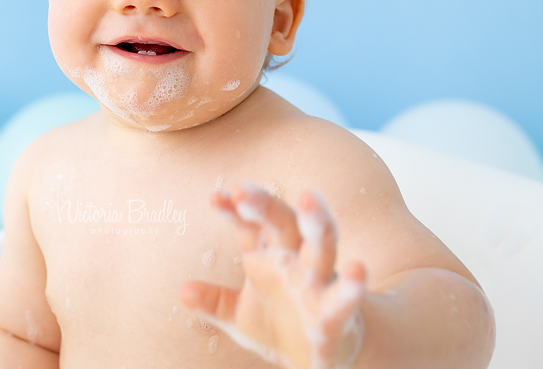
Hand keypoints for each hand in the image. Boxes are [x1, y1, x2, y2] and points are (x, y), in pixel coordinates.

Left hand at [180, 184, 366, 368]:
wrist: (321, 356)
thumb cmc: (278, 326)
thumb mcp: (238, 316)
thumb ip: (214, 303)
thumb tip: (183, 292)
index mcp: (268, 255)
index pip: (250, 224)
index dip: (235, 210)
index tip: (216, 198)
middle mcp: (294, 259)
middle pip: (283, 222)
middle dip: (265, 205)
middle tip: (242, 190)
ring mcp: (318, 281)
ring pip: (321, 244)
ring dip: (316, 221)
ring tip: (310, 199)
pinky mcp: (336, 311)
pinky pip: (344, 295)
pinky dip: (351, 285)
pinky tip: (358, 269)